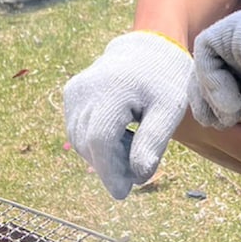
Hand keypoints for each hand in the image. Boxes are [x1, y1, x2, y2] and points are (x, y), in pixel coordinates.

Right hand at [63, 31, 192, 197]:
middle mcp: (85, 88)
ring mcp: (74, 91)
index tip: (124, 193)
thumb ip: (153, 142)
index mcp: (113, 89)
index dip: (110, 171)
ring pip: (81, 141)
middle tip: (137, 170)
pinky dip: (97, 141)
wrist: (148, 48)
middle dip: (111, 167)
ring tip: (133, 142)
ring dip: (105, 154)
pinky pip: (78, 130)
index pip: (101, 140)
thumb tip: (138, 178)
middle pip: (89, 144)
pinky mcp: (71, 94)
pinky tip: (120, 132)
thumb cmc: (164, 80)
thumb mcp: (169, 109)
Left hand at [189, 7, 240, 135]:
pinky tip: (229, 101)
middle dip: (207, 98)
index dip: (217, 102)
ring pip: (207, 60)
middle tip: (216, 122)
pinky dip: (210, 78)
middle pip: (213, 67)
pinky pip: (206, 48)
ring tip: (229, 114)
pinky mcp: (238, 26)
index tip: (224, 123)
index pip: (228, 77)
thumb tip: (221, 112)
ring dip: (211, 92)